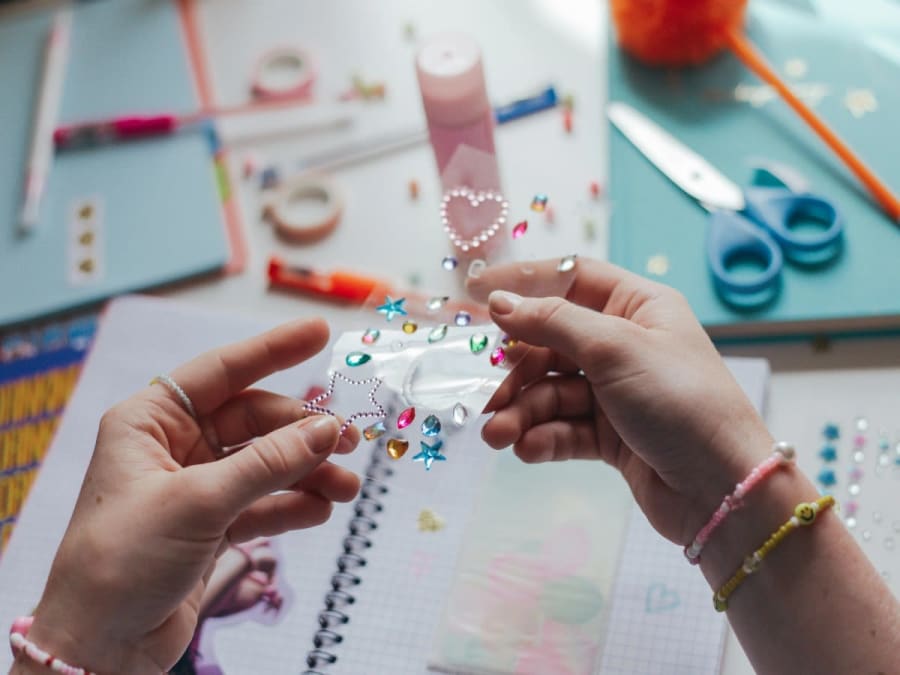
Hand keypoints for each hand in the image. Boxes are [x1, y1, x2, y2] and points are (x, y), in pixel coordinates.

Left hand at [19, 318, 359, 674]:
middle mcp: (174, 447)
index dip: (273, 350)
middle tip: (347, 441)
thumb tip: (327, 430)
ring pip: (266, 463)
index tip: (319, 333)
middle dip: (303, 431)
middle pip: (255, 421)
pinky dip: (293, 505)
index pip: (221, 371)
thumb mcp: (199, 502)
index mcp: (151, 422)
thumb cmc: (122, 562)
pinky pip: (264, 502)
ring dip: (308, 472)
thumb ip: (269, 463)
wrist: (101, 648)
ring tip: (346, 488)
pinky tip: (320, 510)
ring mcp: (195, 487)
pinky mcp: (211, 525)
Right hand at [468, 257, 772, 544]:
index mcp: (637, 307)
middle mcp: (625, 345)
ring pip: (551, 391)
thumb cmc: (681, 402)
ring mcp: (617, 392)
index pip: (571, 280)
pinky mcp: (611, 436)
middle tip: (489, 396)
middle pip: (551, 343)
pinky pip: (563, 428)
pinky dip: (543, 437)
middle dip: (518, 372)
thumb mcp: (614, 349)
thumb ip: (551, 322)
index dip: (523, 284)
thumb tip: (498, 304)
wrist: (723, 491)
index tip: (475, 293)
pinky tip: (529, 450)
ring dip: (522, 412)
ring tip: (499, 435)